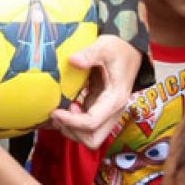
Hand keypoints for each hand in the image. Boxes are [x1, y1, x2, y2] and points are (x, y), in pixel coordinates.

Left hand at [48, 34, 141, 148]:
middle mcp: (113, 111)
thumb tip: (73, 60)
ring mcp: (106, 112)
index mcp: (115, 99)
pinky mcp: (99, 109)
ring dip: (71, 129)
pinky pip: (85, 126)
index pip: (92, 122)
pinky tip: (63, 107)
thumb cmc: (117, 48)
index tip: (55, 111)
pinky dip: (72, 122)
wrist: (129, 49)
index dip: (71, 122)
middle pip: (93, 139)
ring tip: (60, 111)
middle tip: (58, 114)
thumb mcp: (105, 46)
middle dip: (72, 132)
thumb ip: (90, 53)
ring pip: (89, 136)